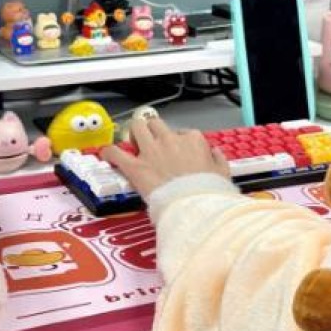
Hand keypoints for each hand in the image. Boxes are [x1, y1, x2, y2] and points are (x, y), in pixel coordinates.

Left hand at [100, 116, 228, 202]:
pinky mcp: (136, 167)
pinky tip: (107, 154)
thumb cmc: (208, 192)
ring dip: (133, 133)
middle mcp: (170, 140)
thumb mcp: (223, 173)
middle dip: (152, 130)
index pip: (184, 133)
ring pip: (137, 127)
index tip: (178, 151)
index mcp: (193, 140)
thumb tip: (215, 153)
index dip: (179, 142)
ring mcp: (151, 152)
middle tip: (151, 140)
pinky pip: (117, 153)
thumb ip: (218, 160)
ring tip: (132, 140)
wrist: (194, 206)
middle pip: (156, 124)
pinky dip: (110, 153)